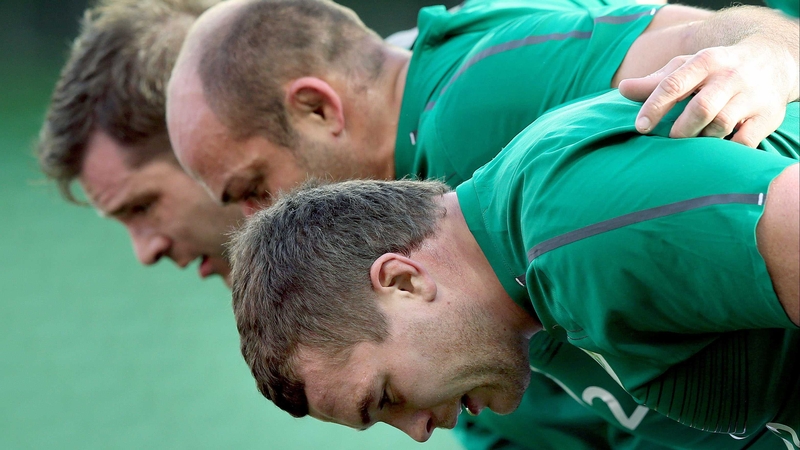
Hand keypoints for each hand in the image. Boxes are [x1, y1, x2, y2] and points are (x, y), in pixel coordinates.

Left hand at [619, 41, 797, 147]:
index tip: (641, 127)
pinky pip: (744, 141)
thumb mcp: (686, 67)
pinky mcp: (767, 116)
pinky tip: (717, 149)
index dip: (654, 107)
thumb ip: (655, 82)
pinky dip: (727, 150)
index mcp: (705, 61)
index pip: (674, 84)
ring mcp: (751, 96)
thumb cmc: (715, 69)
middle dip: (681, 129)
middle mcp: (729, 77)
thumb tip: (622, 89)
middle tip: (672, 138)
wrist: (772, 60)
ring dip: (703, 138)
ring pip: (722, 125)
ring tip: (696, 139)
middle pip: (701, 108)